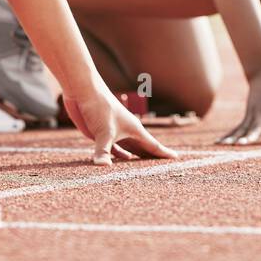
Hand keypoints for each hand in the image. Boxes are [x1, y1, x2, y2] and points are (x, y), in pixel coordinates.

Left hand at [62, 89, 179, 165]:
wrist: (83, 91)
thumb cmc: (98, 107)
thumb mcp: (102, 131)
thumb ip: (103, 151)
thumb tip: (102, 167)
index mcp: (134, 129)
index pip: (153, 145)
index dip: (164, 153)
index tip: (177, 159)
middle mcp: (126, 131)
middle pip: (143, 148)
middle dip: (152, 158)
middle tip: (164, 169)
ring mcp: (114, 132)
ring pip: (130, 149)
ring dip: (136, 158)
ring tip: (145, 168)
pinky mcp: (102, 133)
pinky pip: (115, 148)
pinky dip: (120, 155)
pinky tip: (124, 160)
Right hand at [218, 66, 260, 145]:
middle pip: (256, 126)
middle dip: (250, 136)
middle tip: (243, 145)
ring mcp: (253, 113)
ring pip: (243, 128)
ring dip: (235, 138)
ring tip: (226, 147)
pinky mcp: (246, 115)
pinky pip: (237, 128)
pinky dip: (228, 136)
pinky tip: (219, 144)